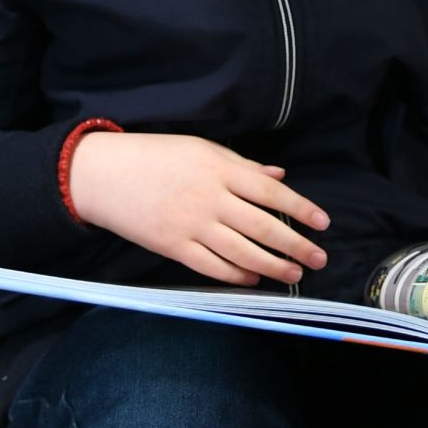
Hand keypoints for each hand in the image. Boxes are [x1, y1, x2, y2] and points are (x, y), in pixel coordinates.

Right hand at [69, 132, 329, 286]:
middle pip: (263, 227)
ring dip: (272, 266)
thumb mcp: (201, 148)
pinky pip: (212, 266)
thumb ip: (243, 165)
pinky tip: (253, 279)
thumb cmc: (155, 155)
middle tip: (319, 258)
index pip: (271, 191)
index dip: (301, 208)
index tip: (323, 223)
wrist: (104, 175)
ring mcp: (191, 225)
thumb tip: (279, 174)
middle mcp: (210, 198)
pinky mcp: (173, 247)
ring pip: (242, 252)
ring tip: (294, 274)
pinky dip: (236, 275)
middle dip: (295, 245)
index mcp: (220, 168)